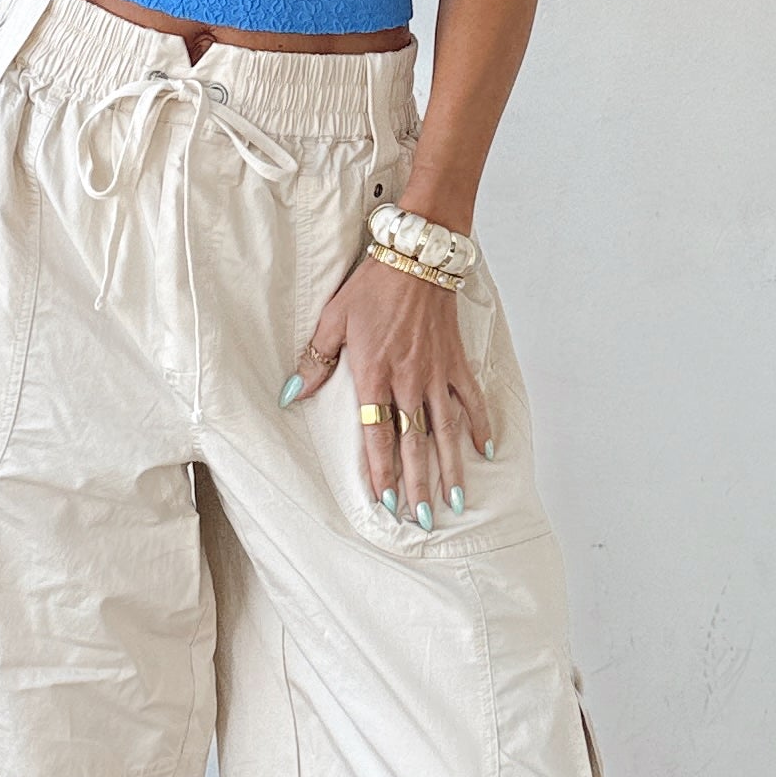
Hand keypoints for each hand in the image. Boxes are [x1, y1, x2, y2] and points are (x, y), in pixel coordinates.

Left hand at [290, 252, 491, 523]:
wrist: (416, 256)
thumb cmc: (372, 287)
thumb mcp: (333, 320)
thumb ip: (316, 361)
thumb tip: (290, 394)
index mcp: (374, 375)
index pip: (377, 435)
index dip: (381, 471)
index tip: (385, 502)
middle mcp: (408, 381)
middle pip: (413, 443)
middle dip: (417, 484)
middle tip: (420, 519)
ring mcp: (436, 373)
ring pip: (444, 430)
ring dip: (449, 467)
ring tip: (453, 501)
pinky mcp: (456, 360)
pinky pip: (470, 398)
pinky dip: (479, 424)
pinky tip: (485, 450)